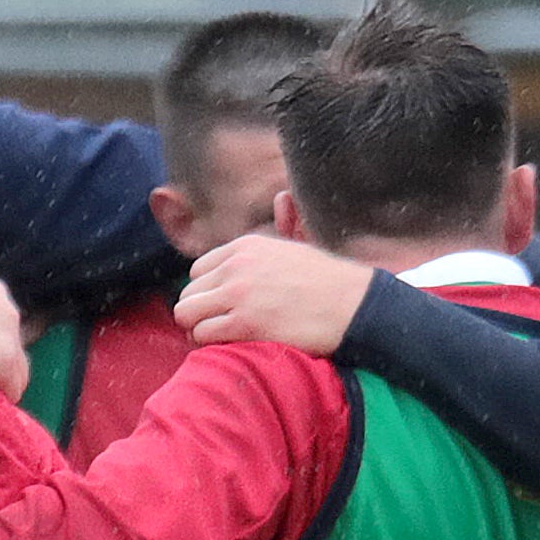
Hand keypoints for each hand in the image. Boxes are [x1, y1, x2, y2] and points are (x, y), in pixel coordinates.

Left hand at [170, 231, 374, 355]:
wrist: (353, 306)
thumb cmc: (328, 280)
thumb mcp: (298, 244)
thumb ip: (282, 223)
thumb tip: (282, 196)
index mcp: (245, 247)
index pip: (198, 270)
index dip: (208, 291)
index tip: (224, 305)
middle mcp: (236, 266)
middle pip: (189, 292)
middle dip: (200, 311)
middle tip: (221, 325)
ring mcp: (238, 294)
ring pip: (187, 313)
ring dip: (200, 328)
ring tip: (222, 336)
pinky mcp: (244, 323)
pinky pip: (202, 334)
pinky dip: (210, 343)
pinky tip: (231, 343)